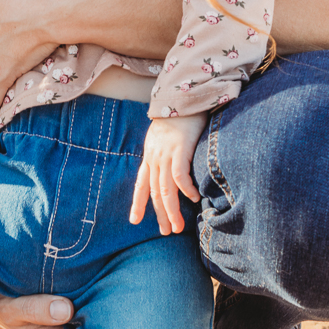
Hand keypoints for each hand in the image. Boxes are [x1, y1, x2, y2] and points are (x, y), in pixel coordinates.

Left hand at [130, 113, 207, 234]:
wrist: (183, 97)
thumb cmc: (178, 117)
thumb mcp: (163, 138)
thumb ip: (164, 154)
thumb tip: (170, 170)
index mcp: (150, 156)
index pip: (141, 184)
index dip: (138, 203)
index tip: (135, 220)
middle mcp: (155, 158)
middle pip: (155, 192)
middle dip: (160, 214)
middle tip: (167, 232)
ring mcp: (166, 155)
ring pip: (166, 190)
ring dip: (172, 211)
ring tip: (178, 227)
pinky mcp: (180, 150)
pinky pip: (180, 176)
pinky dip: (186, 190)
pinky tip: (193, 199)